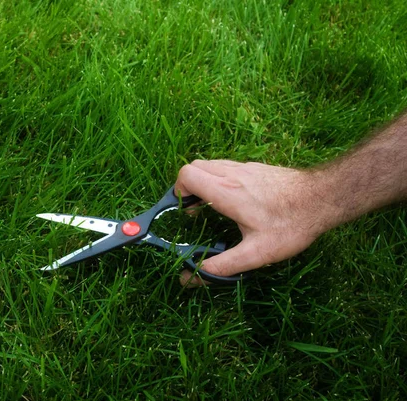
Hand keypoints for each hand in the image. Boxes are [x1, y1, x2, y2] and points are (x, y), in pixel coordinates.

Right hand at [175, 160, 329, 286]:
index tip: (186, 212)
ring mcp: (245, 167)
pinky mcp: (257, 167)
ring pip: (210, 164)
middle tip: (196, 210)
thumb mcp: (256, 253)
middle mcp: (232, 174)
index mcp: (226, 191)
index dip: (178, 191)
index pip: (186, 175)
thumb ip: (222, 264)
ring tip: (214, 206)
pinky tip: (235, 200)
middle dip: (188, 187)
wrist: (324, 198)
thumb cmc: (291, 225)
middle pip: (194, 166)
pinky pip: (227, 166)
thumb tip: (192, 277)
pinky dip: (220, 178)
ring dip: (203, 181)